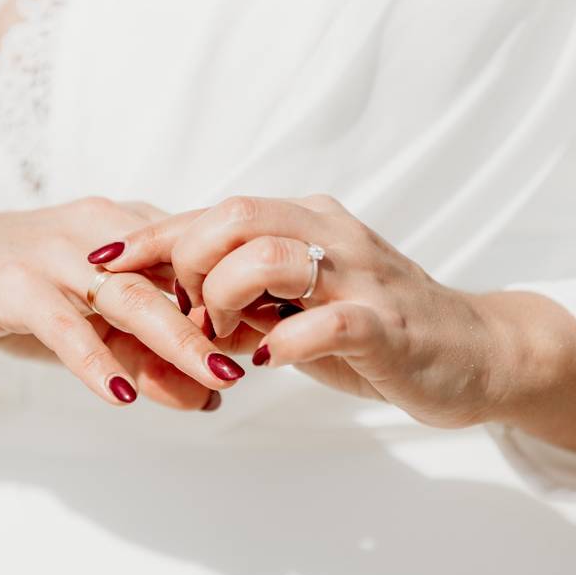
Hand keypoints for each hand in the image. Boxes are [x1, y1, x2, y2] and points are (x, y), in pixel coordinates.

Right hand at [0, 198, 244, 409]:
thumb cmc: (15, 293)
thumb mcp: (88, 324)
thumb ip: (143, 354)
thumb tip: (211, 399)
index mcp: (124, 233)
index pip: (194, 264)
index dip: (240, 300)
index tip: (283, 335)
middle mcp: (98, 235)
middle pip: (172, 278)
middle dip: (222, 322)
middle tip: (265, 360)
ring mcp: (54, 255)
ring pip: (127, 295)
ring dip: (175, 339)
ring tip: (214, 380)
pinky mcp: (12, 283)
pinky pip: (63, 324)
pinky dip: (95, 361)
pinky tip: (123, 396)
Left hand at [96, 195, 575, 453]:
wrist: (473, 351)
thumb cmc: (374, 330)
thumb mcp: (298, 307)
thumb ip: (246, 298)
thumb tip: (178, 307)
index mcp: (304, 223)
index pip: (214, 214)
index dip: (153, 235)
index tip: (102, 259)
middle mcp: (329, 234)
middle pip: (233, 218)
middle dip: (187, 264)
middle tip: (183, 312)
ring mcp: (360, 276)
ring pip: (270, 255)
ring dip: (226, 298)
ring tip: (223, 335)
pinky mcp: (386, 323)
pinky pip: (326, 321)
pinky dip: (283, 340)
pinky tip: (263, 359)